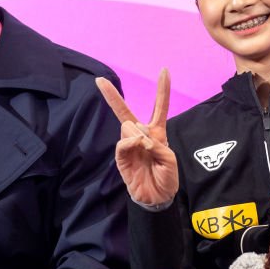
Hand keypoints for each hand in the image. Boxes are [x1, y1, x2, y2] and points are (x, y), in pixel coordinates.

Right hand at [96, 69, 178, 205]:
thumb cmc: (167, 178)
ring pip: (127, 126)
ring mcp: (129, 145)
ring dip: (138, 134)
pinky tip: (137, 145)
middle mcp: (141, 135)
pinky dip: (129, 142)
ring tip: (146, 149)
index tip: (165, 70)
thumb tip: (136, 134)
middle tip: (99, 80)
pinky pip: (121, 143)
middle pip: (125, 111)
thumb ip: (156, 143)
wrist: (158, 198)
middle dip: (112, 96)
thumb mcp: (170, 159)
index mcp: (156, 132)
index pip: (159, 107)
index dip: (163, 90)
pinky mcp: (121, 158)